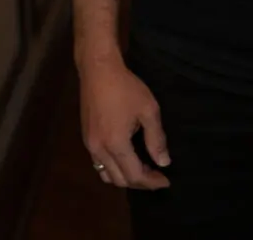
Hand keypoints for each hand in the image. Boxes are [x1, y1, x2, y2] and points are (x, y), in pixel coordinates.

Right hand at [79, 53, 170, 189]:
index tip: (166, 181)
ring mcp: (89, 145)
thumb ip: (156, 138)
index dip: (152, 182)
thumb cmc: (126, 87)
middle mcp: (99, 150)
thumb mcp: (148, 109)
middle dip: (140, 182)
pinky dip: (113, 168)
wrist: (98, 70)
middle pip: (120, 180)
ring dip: (124, 177)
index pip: (135, 175)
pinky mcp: (85, 138)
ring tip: (142, 169)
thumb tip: (163, 162)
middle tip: (156, 175)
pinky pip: (98, 164)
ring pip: (106, 175)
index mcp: (116, 144)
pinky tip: (125, 158)